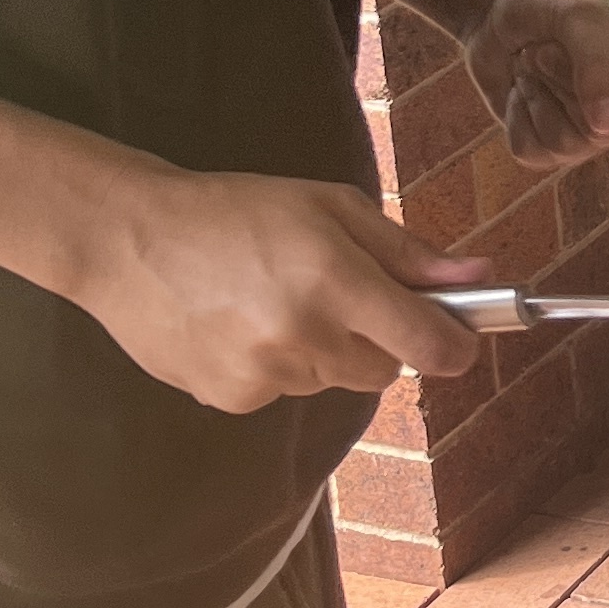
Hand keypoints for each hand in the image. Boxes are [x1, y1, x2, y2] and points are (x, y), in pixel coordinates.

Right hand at [69, 169, 495, 413]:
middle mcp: (304, 334)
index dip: (456, 347)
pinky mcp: (231, 398)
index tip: (460, 338)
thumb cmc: (237, 210)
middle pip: (385, 370)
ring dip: (323, 351)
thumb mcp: (331, 208)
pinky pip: (284, 393)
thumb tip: (479, 276)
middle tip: (336, 293)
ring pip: (332, 381)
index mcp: (335, 279)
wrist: (129, 239)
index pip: (429, 345)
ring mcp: (264, 374)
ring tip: (273, 300)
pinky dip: (276, 367)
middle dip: (379, 339)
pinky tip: (240, 325)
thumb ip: (408, 252)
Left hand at [462, 0, 608, 170]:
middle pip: (597, 131)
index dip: (593, 78)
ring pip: (564, 144)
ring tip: (535, 67)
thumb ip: (598, 64)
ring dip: (535, 96)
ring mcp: (597, 133)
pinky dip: (516, 116)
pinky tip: (524, 90)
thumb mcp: (578, 17)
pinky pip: (532, 151)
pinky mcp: (555, 148)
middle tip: (546, 51)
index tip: (571, 43)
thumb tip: (607, 125)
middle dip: (558, 83)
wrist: (499, 12)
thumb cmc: (548, 5)